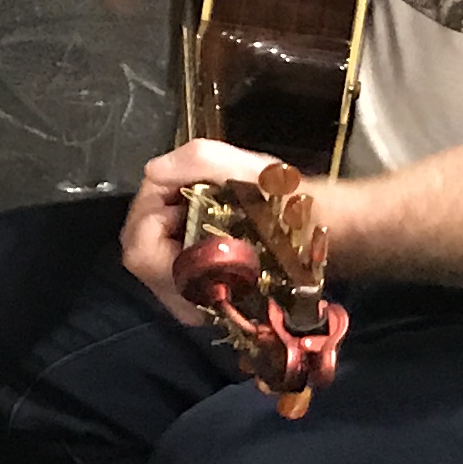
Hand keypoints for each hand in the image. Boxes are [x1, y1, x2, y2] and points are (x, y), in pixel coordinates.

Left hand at [121, 137, 290, 319]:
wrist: (322, 233)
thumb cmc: (285, 205)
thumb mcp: (245, 168)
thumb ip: (194, 162)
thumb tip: (154, 172)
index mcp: (192, 279)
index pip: (141, 244)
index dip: (153, 206)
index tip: (185, 186)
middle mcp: (186, 301)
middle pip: (139, 251)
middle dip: (156, 212)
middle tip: (188, 191)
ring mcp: (191, 301)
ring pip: (152, 256)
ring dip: (165, 222)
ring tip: (197, 202)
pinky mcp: (198, 294)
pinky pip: (167, 261)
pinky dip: (175, 234)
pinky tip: (201, 219)